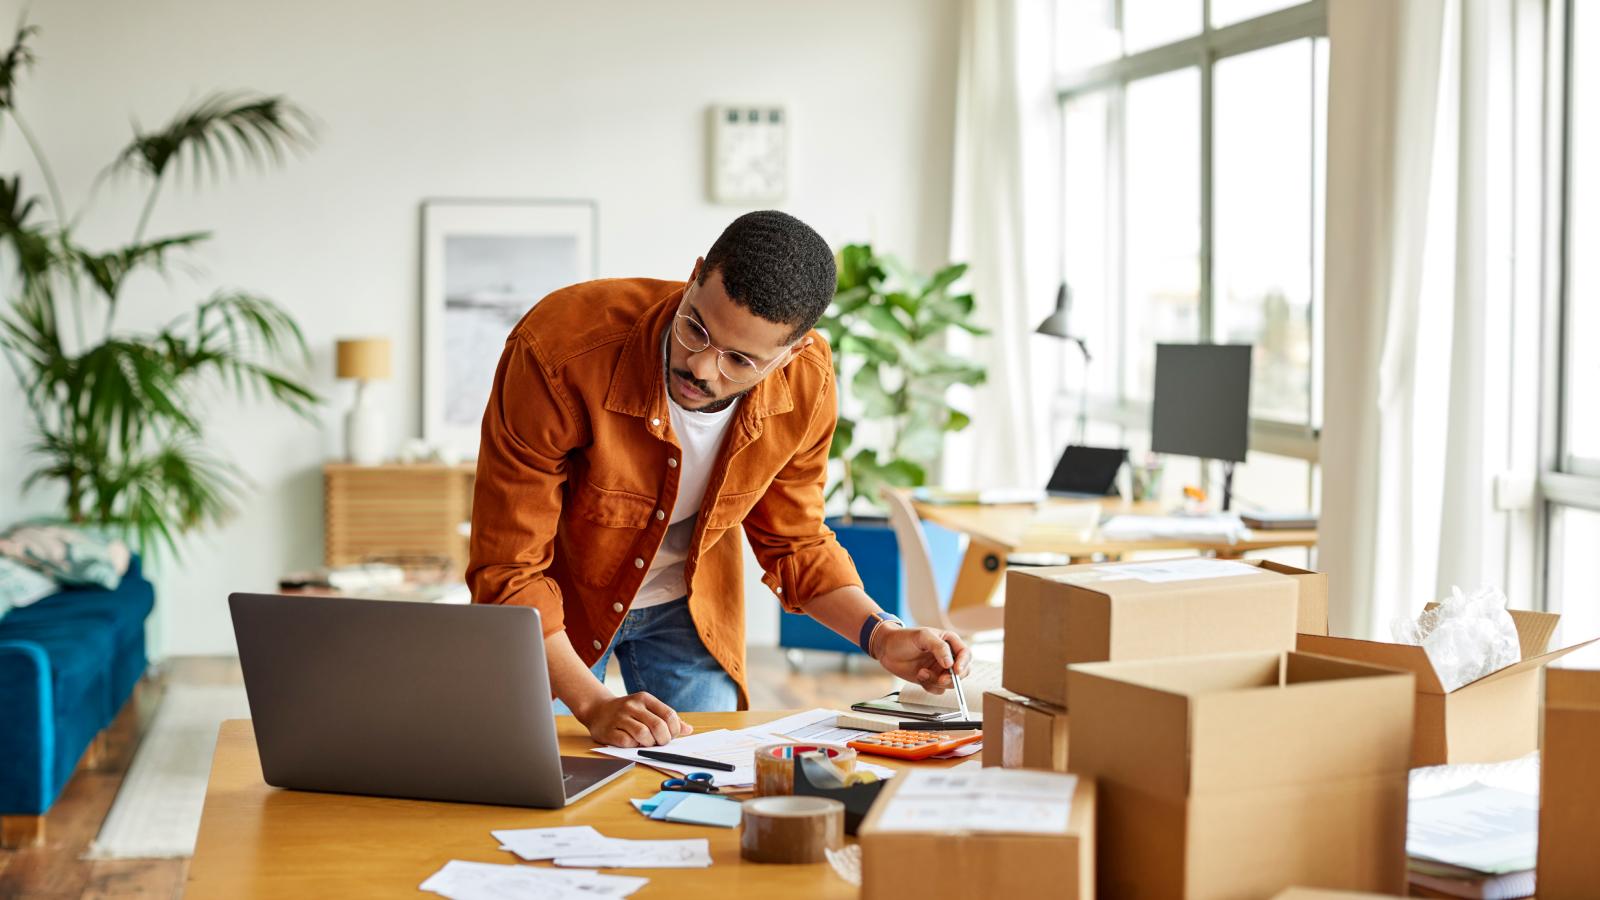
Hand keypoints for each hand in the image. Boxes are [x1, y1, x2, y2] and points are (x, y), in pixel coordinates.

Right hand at [578, 691, 693, 747]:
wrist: (597, 709)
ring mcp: (620, 717)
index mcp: (645, 698)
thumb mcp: (647, 709)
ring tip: (646, 743)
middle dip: (664, 739)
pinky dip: (633, 746)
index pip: (669, 714)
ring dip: (649, 744)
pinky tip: (632, 743)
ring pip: (643, 734)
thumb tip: (688, 730)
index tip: (671, 736)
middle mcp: (632, 705)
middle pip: (658, 726)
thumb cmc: (627, 712)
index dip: (674, 729)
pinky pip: (627, 742)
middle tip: (661, 743)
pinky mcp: (609, 730)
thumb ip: (667, 719)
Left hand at [871, 625, 969, 693]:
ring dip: (937, 682)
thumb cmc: (904, 637)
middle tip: (941, 679)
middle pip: (962, 672)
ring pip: (950, 683)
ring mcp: (939, 669)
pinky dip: (929, 686)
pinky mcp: (930, 679)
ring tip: (922, 673)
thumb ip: (939, 647)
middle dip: (952, 678)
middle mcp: (947, 656)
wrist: (886, 649)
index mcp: (949, 642)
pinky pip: (938, 689)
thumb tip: (950, 663)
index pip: (965, 654)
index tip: (956, 671)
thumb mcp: (922, 636)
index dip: (964, 663)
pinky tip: (919, 675)